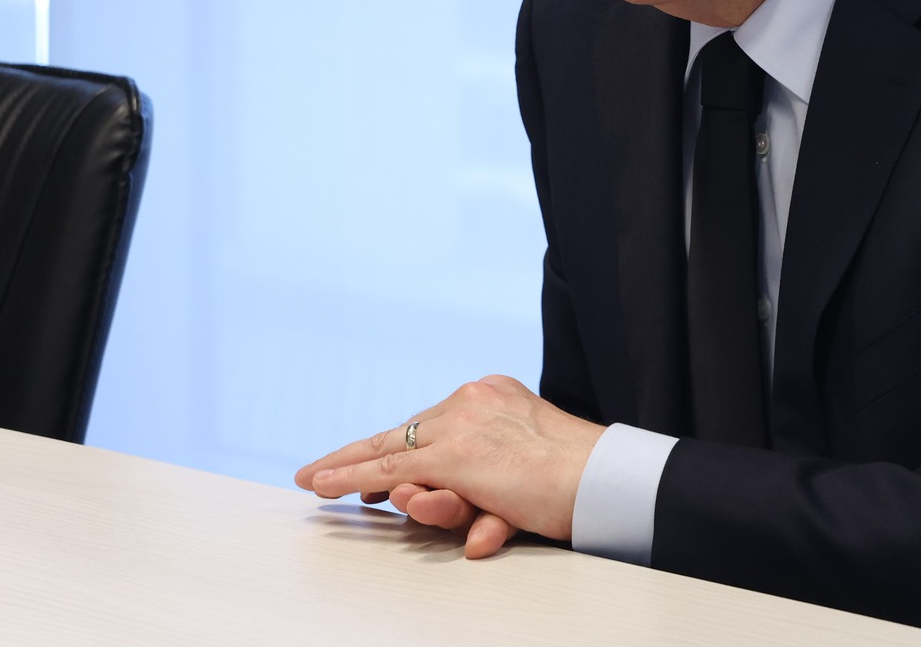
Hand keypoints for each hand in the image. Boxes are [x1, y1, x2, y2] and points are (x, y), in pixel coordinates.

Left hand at [293, 375, 604, 557]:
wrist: (603, 479)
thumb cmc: (574, 481)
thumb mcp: (522, 471)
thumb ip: (487, 485)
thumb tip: (463, 524)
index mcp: (489, 396)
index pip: (429, 424)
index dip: (393, 445)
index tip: (363, 462)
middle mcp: (471, 402)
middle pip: (401, 432)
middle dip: (356, 456)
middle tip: (318, 472)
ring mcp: (462, 426)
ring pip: (390, 450)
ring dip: (349, 470)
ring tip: (318, 482)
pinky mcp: (457, 456)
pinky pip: (391, 467)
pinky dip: (352, 477)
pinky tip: (329, 486)